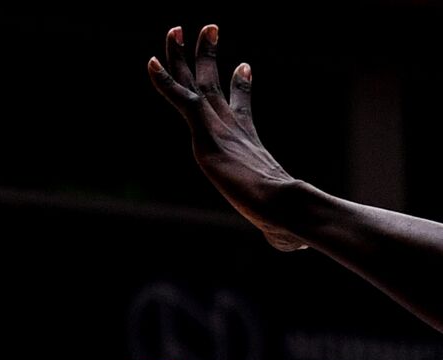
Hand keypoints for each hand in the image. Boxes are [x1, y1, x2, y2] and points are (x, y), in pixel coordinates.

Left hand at [148, 25, 307, 251]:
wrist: (285, 208)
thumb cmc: (287, 220)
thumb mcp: (279, 225)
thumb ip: (280, 232)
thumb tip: (293, 246)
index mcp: (249, 144)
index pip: (241, 106)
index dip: (241, 84)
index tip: (245, 65)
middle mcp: (234, 129)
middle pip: (215, 83)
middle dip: (210, 55)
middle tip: (210, 28)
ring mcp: (219, 129)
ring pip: (197, 82)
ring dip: (184, 55)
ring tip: (176, 29)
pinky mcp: (207, 134)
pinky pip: (180, 99)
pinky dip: (164, 81)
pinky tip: (149, 62)